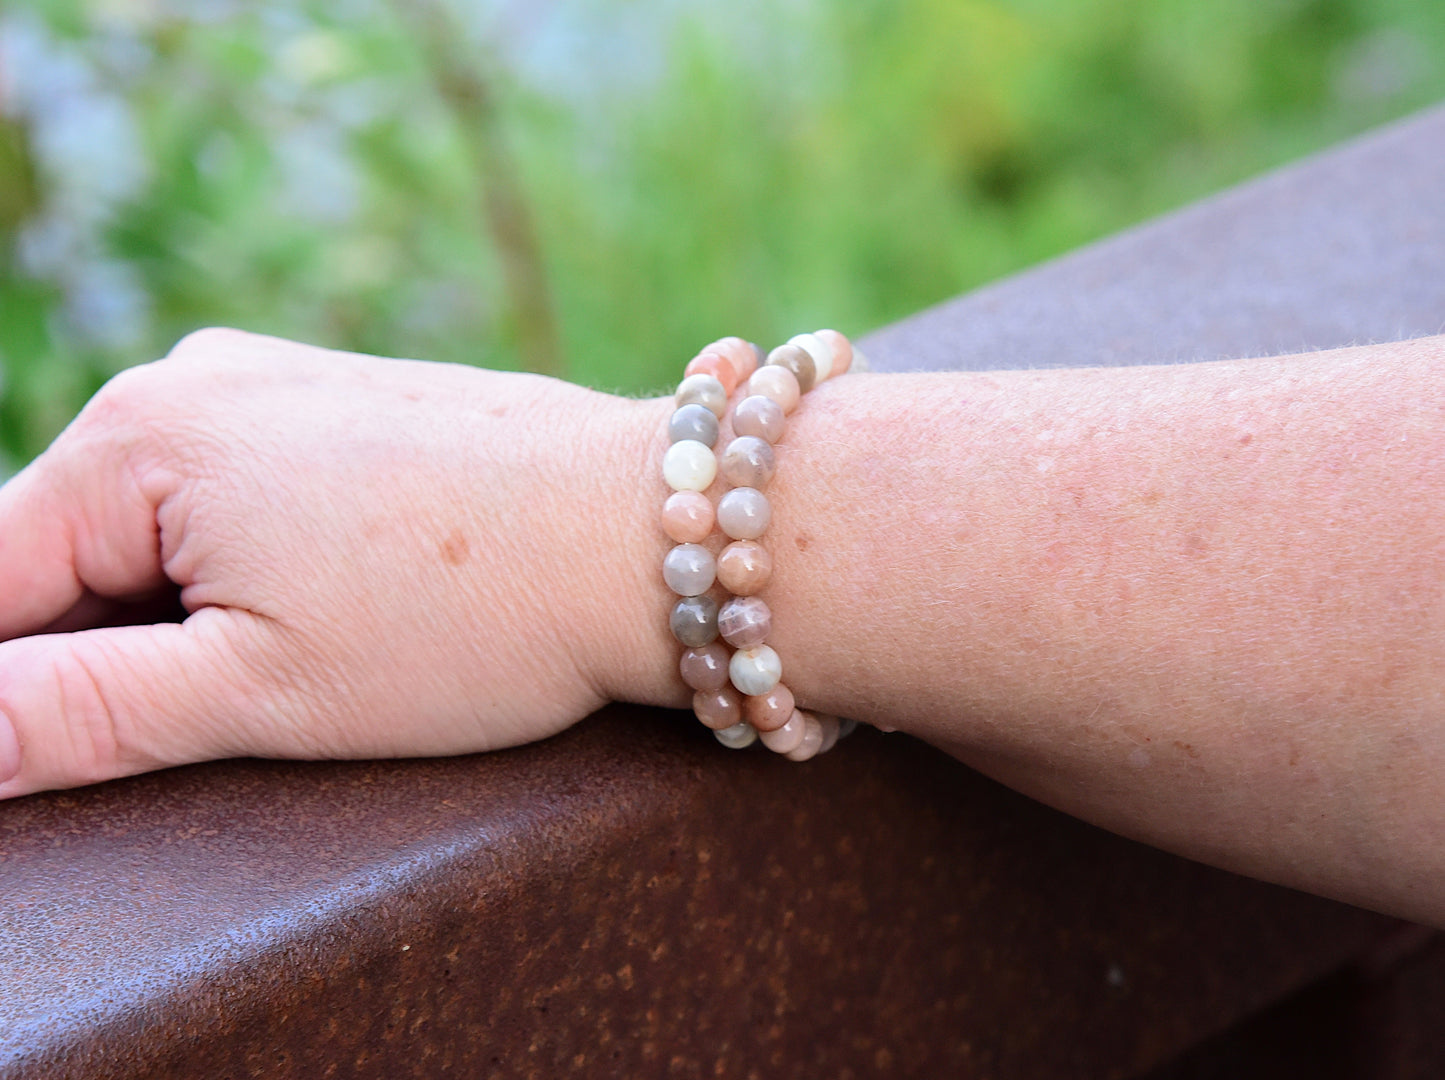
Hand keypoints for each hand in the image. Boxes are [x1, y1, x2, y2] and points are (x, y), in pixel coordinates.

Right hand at [0, 329, 667, 797]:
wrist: (650, 533)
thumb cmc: (468, 614)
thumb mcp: (256, 691)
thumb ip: (71, 713)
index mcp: (138, 439)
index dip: (17, 689)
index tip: (93, 734)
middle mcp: (194, 381)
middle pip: (71, 552)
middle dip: (111, 651)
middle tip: (236, 712)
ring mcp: (279, 382)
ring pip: (163, 530)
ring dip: (190, 616)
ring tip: (316, 660)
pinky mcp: (346, 405)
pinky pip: (243, 498)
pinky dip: (254, 570)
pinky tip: (342, 612)